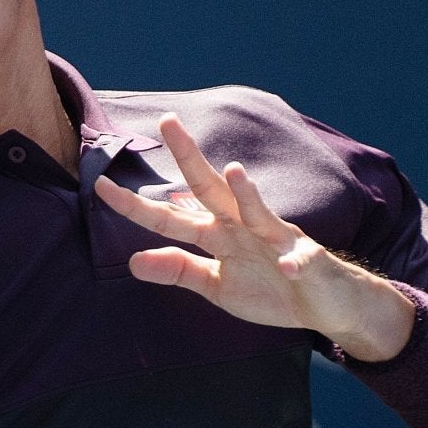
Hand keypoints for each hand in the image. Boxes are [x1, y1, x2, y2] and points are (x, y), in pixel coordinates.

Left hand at [94, 114, 413, 361]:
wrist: (325, 304)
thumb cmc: (270, 288)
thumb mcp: (216, 285)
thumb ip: (180, 269)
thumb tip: (132, 262)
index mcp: (219, 233)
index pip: (171, 215)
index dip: (136, 205)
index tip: (101, 186)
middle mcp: (245, 227)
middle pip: (212, 191)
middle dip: (189, 158)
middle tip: (167, 123)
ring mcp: (278, 242)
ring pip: (261, 214)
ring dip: (247, 195)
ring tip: (232, 171)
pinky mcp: (307, 264)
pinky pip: (301, 263)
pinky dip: (296, 264)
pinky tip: (290, 266)